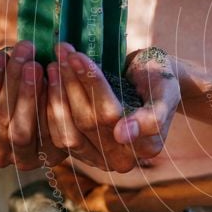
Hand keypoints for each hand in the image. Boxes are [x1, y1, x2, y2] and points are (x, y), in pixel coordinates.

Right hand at [0, 40, 66, 169]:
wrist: (38, 86)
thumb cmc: (2, 79)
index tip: (0, 56)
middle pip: (1, 121)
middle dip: (12, 83)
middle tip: (24, 54)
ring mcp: (24, 158)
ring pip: (23, 130)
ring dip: (30, 95)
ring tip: (37, 65)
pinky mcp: (52, 155)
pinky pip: (51, 133)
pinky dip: (53, 105)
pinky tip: (55, 80)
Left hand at [46, 43, 179, 172]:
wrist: (152, 83)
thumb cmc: (161, 81)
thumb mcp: (165, 92)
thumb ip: (152, 117)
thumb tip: (122, 135)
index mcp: (147, 146)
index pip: (110, 114)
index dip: (92, 84)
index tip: (78, 55)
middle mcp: (122, 159)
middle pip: (87, 121)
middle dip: (71, 83)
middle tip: (62, 52)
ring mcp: (99, 158)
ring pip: (68, 129)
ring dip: (57, 92)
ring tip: (54, 61)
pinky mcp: (81, 152)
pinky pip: (58, 133)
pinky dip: (49, 106)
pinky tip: (45, 81)